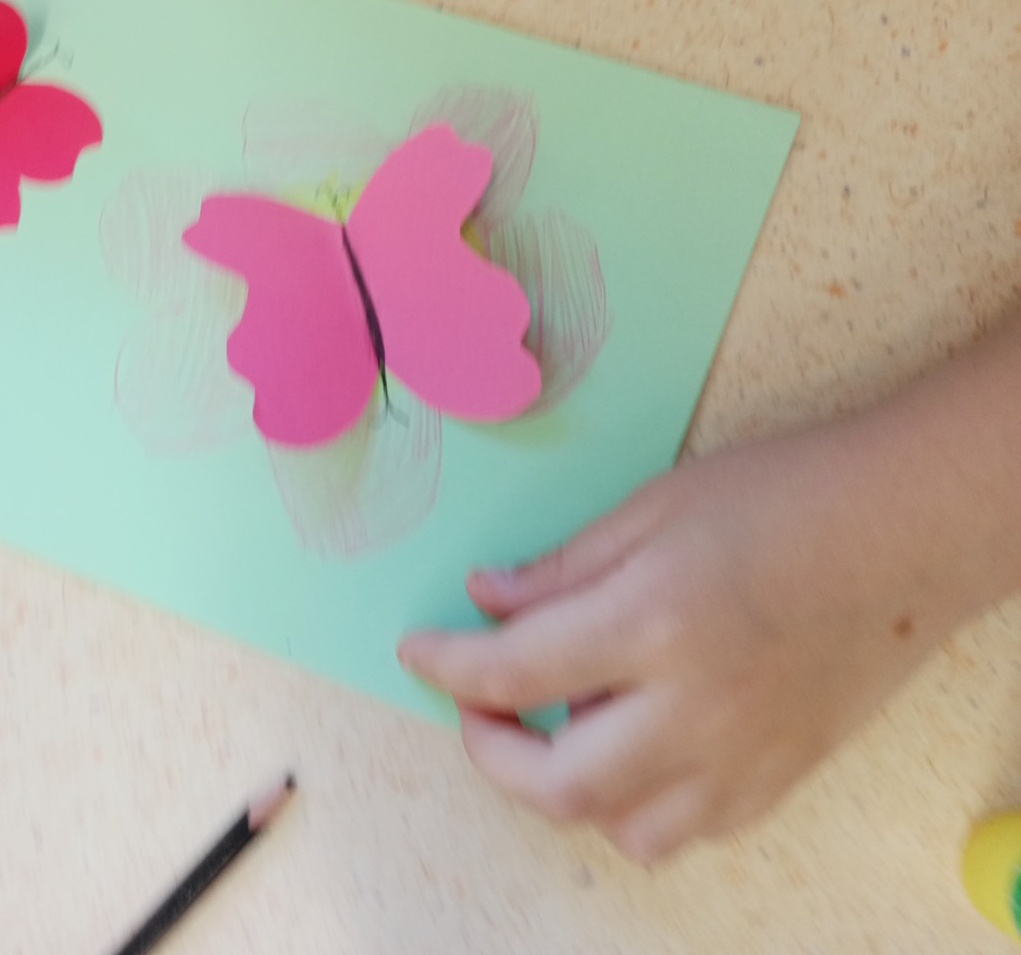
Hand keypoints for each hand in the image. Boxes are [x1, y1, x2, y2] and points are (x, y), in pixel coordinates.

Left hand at [399, 340, 1020, 863]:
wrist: (907, 530)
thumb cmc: (781, 496)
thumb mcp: (653, 508)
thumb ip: (561, 569)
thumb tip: (484, 599)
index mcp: (653, 623)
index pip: (512, 674)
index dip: (447, 667)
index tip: (417, 652)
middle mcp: (693, 708)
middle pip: (556, 785)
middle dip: (491, 752)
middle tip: (478, 706)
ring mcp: (743, 756)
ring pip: (623, 827)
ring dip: (567, 789)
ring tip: (559, 727)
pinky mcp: (781, 777)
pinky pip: (689, 827)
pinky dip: (639, 800)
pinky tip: (635, 742)